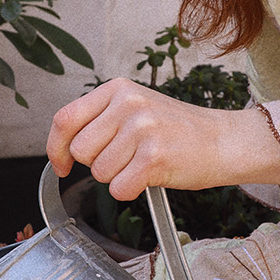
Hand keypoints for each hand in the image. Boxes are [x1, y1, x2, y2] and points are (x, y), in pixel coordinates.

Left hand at [46, 77, 279, 202]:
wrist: (223, 141)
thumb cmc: (178, 130)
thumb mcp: (136, 108)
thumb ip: (101, 120)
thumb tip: (64, 149)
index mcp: (117, 89)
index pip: (65, 119)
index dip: (56, 147)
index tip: (61, 164)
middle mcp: (127, 104)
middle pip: (80, 151)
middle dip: (98, 164)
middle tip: (126, 159)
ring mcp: (142, 129)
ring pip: (100, 173)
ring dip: (118, 177)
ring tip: (143, 164)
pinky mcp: (154, 157)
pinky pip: (119, 189)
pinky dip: (131, 191)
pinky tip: (150, 177)